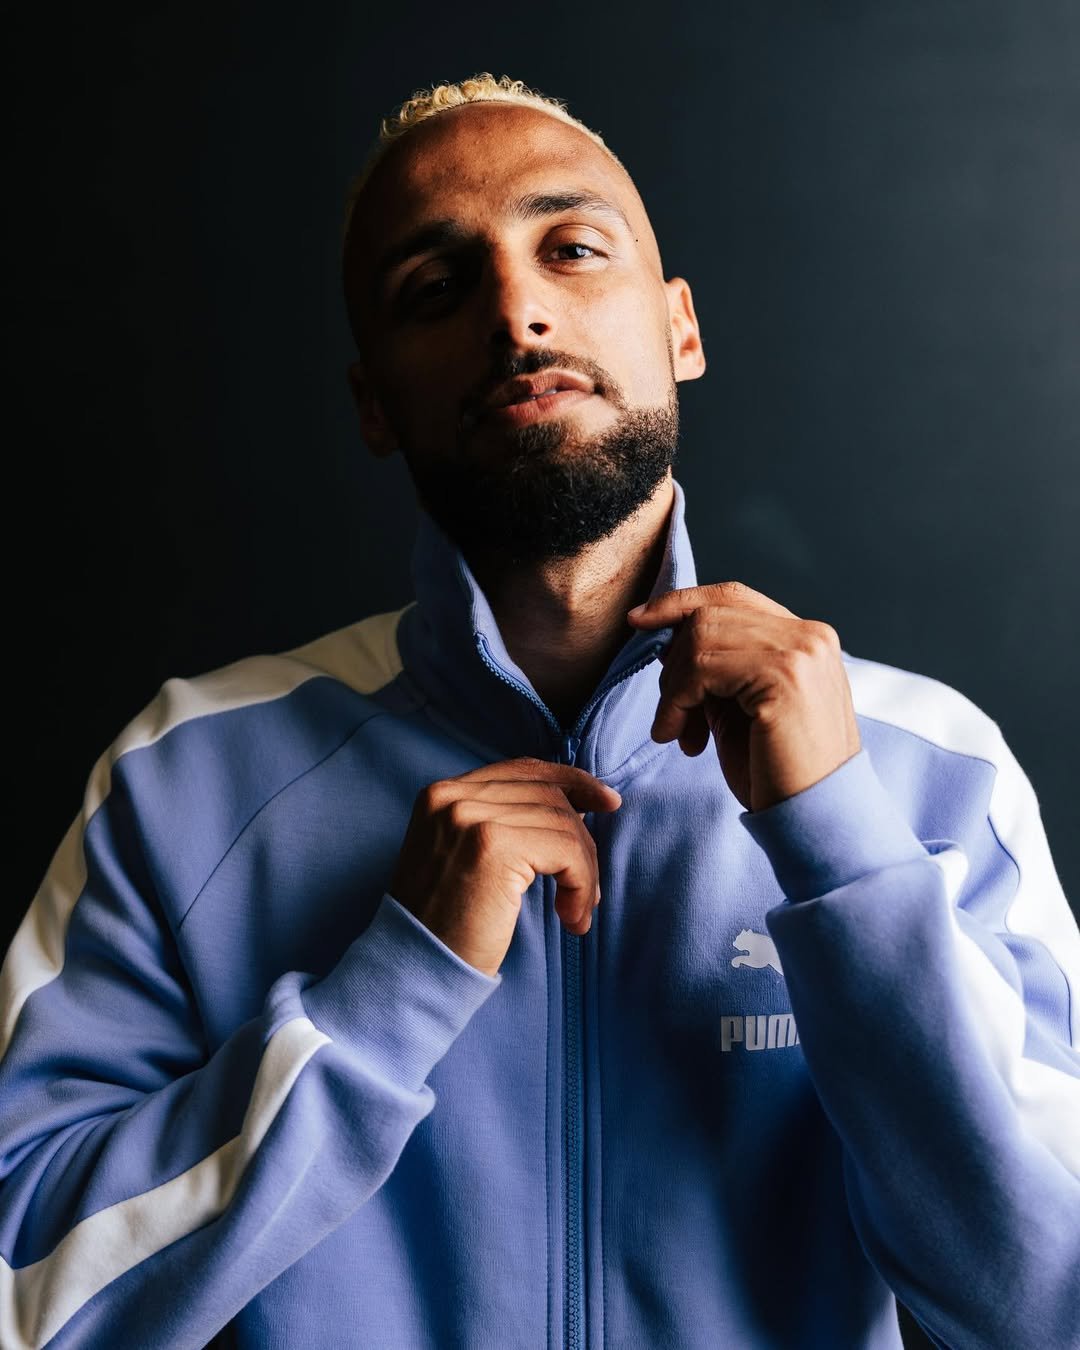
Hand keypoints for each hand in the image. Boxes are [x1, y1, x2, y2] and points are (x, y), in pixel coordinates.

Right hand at [390, 758, 622, 976]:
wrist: (413, 967)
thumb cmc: (445, 922)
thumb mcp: (463, 856)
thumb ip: (503, 823)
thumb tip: (577, 807)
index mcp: (442, 793)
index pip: (522, 769)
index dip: (570, 781)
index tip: (605, 801)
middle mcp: (453, 796)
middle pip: (548, 795)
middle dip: (581, 840)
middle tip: (586, 888)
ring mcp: (470, 817)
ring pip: (563, 824)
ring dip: (583, 871)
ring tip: (576, 911)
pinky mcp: (493, 845)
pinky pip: (565, 850)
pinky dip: (580, 883)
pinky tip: (571, 917)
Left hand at [626, 581, 860, 812]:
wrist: (817, 819)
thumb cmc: (778, 773)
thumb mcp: (739, 709)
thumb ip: (715, 669)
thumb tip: (664, 636)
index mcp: (806, 639)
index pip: (733, 596)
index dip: (681, 603)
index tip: (640, 620)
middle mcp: (810, 636)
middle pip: (710, 613)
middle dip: (672, 662)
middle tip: (670, 716)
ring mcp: (801, 652)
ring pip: (700, 636)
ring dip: (673, 688)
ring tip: (676, 732)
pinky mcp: (785, 677)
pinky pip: (703, 667)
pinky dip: (677, 701)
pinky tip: (681, 739)